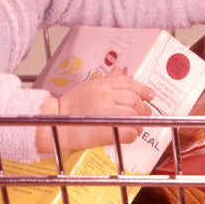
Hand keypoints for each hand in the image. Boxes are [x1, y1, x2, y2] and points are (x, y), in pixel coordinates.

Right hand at [35, 65, 153, 153]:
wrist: (55, 124)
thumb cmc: (69, 108)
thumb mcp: (88, 87)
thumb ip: (106, 80)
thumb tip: (119, 70)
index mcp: (101, 85)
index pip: (128, 83)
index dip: (142, 89)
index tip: (150, 95)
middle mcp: (104, 96)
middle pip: (133, 99)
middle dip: (143, 107)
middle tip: (146, 112)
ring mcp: (105, 113)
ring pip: (133, 114)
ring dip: (139, 121)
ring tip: (138, 125)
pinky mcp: (104, 130)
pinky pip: (128, 131)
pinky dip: (133, 133)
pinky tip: (131, 134)